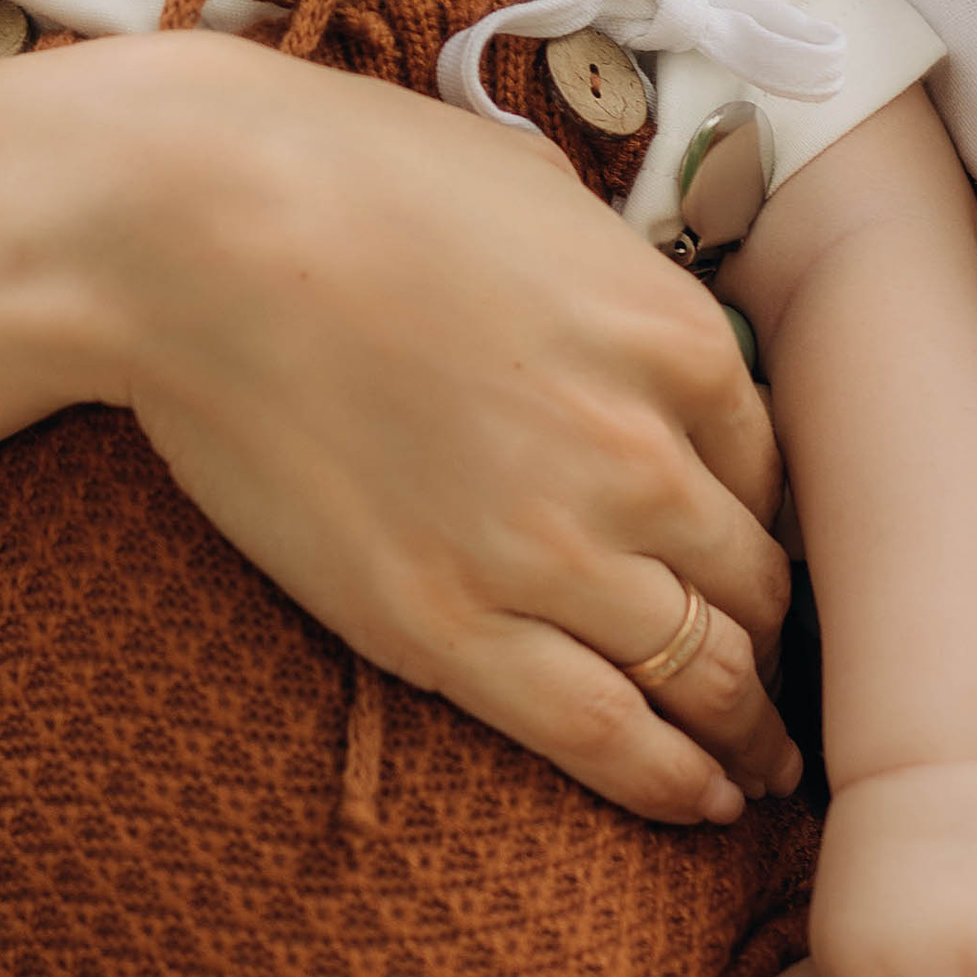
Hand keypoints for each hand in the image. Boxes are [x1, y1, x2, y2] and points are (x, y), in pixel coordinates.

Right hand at [106, 30, 797, 822]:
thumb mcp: (535, 188)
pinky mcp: (445, 627)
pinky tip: (701, 799)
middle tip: (780, 678)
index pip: (770, 468)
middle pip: (749, 580)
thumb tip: (630, 321)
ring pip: (699, 672)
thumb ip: (611, 273)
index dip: (768, 523)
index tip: (757, 558)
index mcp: (672, 338)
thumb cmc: (350, 177)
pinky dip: (669, 780)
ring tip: (760, 765)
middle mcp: (639, 457)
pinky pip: (599, 733)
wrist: (195, 231)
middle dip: (771, 634)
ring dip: (744, 729)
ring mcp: (547, 553)